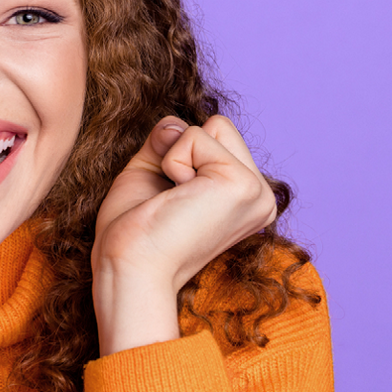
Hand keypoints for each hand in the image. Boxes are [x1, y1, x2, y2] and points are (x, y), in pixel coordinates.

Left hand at [91, 116, 277, 354]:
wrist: (129, 267)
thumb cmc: (135, 232)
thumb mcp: (151, 173)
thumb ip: (168, 141)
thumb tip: (175, 124)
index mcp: (246, 200)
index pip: (216, 137)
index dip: (179, 155)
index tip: (171, 201)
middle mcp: (262, 199)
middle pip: (220, 125)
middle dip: (181, 150)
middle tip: (172, 199)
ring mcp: (258, 193)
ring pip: (213, 125)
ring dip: (177, 157)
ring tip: (176, 201)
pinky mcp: (243, 186)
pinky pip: (196, 135)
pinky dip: (173, 162)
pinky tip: (177, 200)